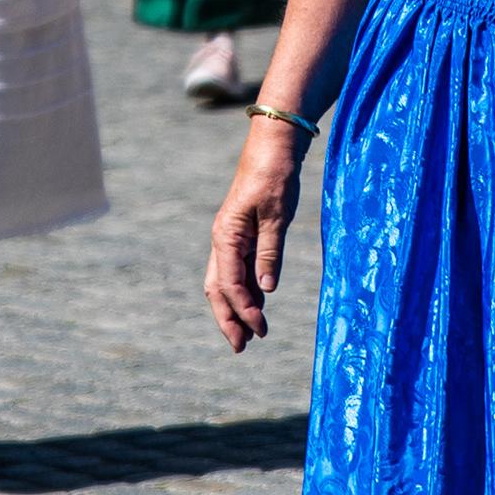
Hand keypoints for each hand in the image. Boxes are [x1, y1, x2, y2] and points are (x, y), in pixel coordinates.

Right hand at [205, 120, 309, 350]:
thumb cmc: (275, 176)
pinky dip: (245, 291)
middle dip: (227, 319)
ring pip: (225, 282)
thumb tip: (266, 290)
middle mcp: (222, 240)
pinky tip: (258, 306)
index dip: (244, 311)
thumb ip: (270, 252)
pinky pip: (238, 270)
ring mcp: (230, 238)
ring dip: (235, 308)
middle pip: (218, 289)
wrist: (273, 147)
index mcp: (226, 236)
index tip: (261, 330)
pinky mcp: (242, 235)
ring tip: (249, 335)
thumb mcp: (277, 215)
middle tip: (241, 348)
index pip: (230, 284)